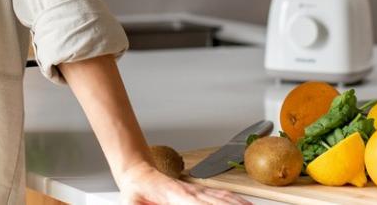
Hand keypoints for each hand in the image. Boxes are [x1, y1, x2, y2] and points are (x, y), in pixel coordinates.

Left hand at [115, 162, 252, 204]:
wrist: (137, 174)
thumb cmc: (135, 192)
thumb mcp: (132, 204)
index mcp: (175, 195)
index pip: (200, 204)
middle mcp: (190, 192)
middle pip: (218, 202)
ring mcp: (195, 191)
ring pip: (223, 199)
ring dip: (238, 204)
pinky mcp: (197, 193)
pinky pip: (220, 196)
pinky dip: (235, 200)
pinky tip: (244, 204)